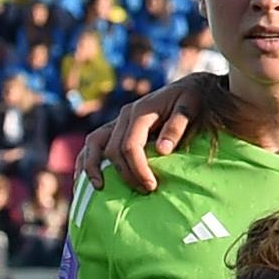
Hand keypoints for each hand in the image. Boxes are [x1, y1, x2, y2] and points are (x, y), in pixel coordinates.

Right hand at [75, 73, 222, 194]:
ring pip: (95, 144)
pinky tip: (87, 176)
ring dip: (94, 167)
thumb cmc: (191, 99)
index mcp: (141, 112)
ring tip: (99, 188)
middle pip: (113, 149)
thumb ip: (176, 127)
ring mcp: (118, 121)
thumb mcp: (189, 108)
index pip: (130, 145)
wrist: (186, 87)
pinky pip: (95, 143)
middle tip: (145, 191)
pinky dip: (87, 159)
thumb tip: (162, 151)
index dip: (138, 168)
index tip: (151, 186)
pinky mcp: (116, 127)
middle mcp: (124, 115)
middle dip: (126, 174)